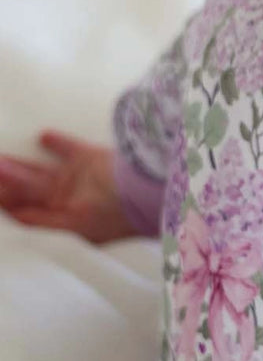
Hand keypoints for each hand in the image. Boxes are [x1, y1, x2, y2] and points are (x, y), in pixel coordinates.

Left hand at [0, 130, 136, 244]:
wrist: (149, 191)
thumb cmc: (114, 215)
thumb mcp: (74, 223)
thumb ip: (42, 220)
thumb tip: (11, 214)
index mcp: (62, 218)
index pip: (26, 211)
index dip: (5, 203)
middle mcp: (67, 199)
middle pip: (28, 190)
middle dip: (5, 183)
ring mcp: (78, 179)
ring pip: (40, 170)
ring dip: (18, 164)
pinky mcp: (91, 158)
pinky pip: (68, 148)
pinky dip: (56, 142)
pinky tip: (43, 136)